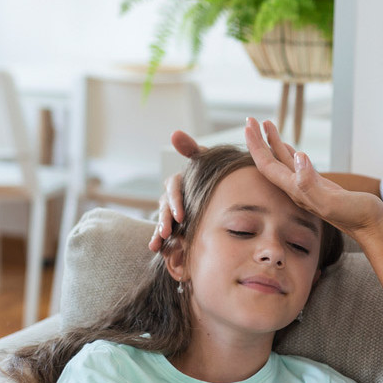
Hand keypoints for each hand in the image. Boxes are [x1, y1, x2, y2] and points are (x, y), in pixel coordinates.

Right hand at [149, 131, 205, 250]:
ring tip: (156, 245)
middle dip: (165, 220)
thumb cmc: (215, 173)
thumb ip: (192, 149)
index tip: (181, 216)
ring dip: (158, 231)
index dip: (176, 201)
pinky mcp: (175, 224)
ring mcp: (172, 210)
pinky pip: (164, 232)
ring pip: (162, 220)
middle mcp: (172, 195)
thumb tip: (174, 134)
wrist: (227, 190)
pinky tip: (155, 248)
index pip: (173, 188)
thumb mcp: (205, 159)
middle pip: (165, 207)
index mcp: (179, 180)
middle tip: (168, 232)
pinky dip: (158, 240)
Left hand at [243, 118, 382, 236]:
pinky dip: (290, 153)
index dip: (256, 145)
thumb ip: (311, 183)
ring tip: (266, 124)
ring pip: (284, 161)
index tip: (249, 125)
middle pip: (270, 161)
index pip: (267, 165)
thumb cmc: (355, 215)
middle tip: (251, 119)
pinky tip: (289, 147)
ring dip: (272, 143)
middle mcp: (297, 189)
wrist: (371, 226)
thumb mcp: (331, 201)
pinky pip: (297, 166)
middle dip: (258, 141)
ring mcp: (307, 187)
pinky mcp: (319, 186)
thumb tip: (299, 155)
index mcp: (295, 190)